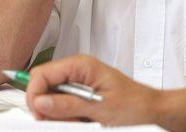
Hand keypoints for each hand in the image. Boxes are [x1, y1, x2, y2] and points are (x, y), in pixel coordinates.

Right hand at [26, 54, 161, 125]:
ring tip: (77, 120)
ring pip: (51, 96)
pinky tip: (80, 120)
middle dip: (45, 104)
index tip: (40, 113)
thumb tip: (41, 101)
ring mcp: (79, 81)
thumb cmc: (133, 104)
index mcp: (81, 65)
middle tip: (60, 120)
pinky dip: (65, 115)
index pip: (42, 73)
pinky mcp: (81, 93)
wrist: (150, 110)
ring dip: (57, 112)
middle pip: (43, 83)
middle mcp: (78, 70)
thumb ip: (67, 104)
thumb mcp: (99, 108)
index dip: (36, 94)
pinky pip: (62, 103)